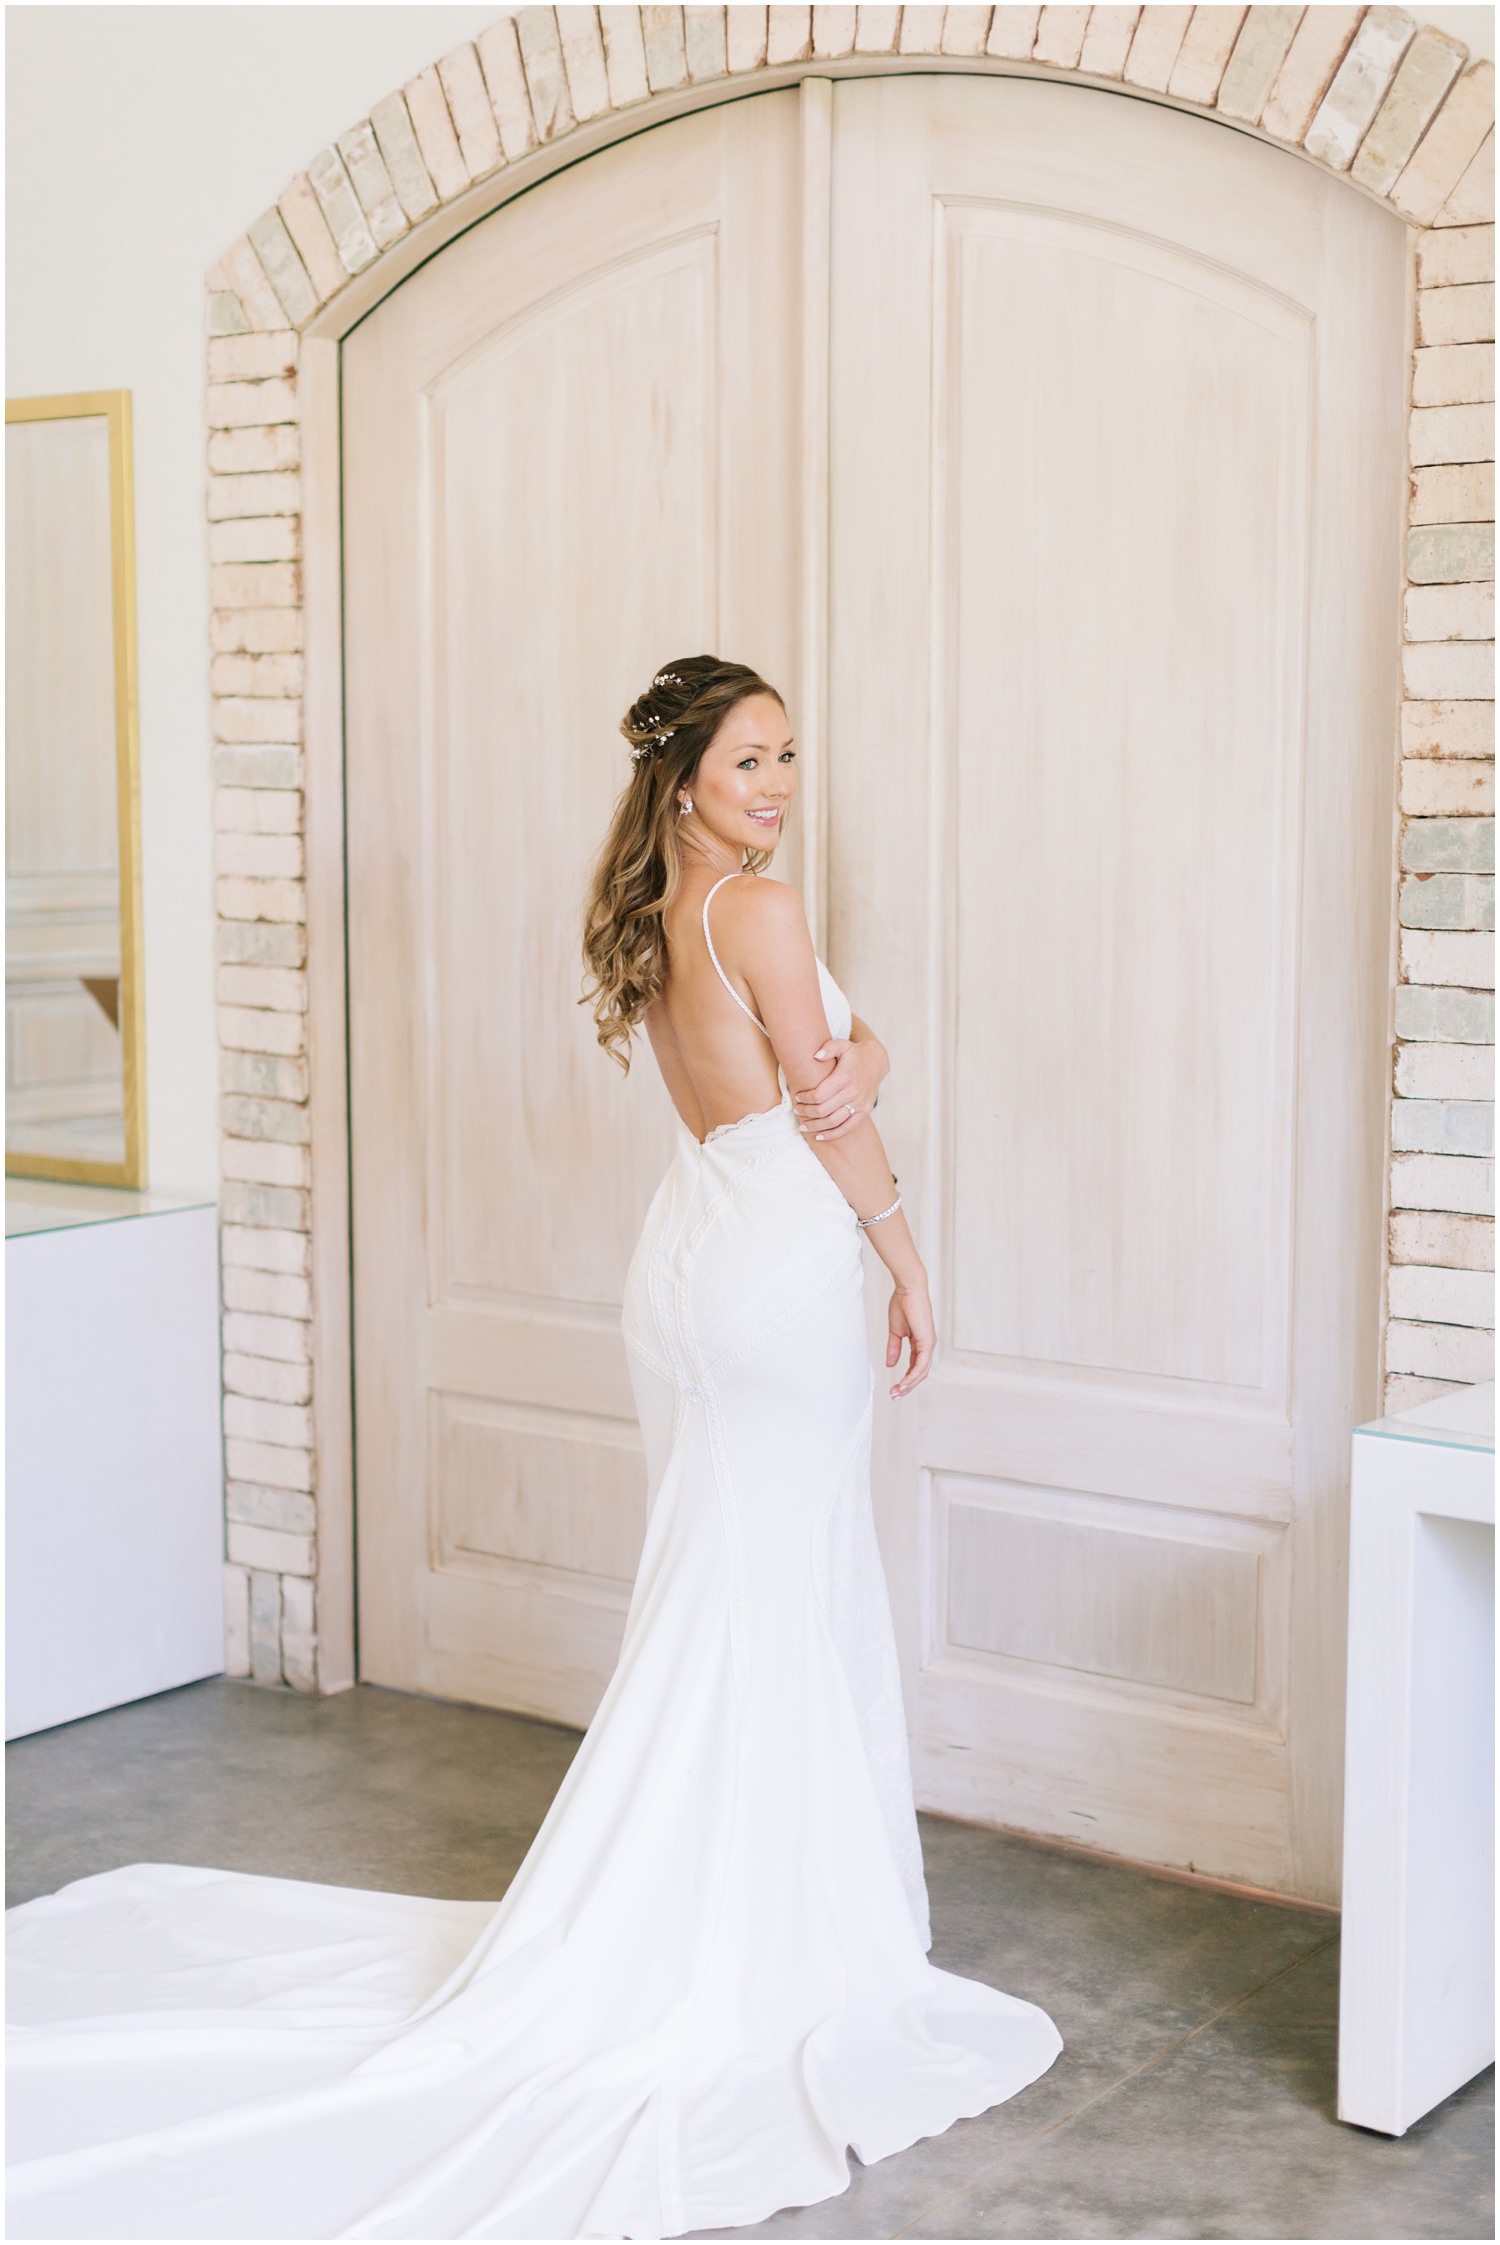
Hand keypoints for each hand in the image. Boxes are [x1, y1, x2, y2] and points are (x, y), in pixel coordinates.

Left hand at [794, 1036, 888, 1140]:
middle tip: (796, 1111)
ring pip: (833, 1121)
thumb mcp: (842, 1045)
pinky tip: (819, 1136)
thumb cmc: (854, 1053)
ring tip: (803, 1126)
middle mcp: (853, 1092)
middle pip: (824, 1110)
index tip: (797, 1097)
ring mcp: (860, 1104)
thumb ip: (828, 1048)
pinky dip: (832, 1134)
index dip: (805, 1098)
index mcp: (844, 1077)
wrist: (876, 1062)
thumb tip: (815, 1055)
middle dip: (806, 1112)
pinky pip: (847, 1128)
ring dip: (816, 1126)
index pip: (820, 1094)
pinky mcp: (864, 1111)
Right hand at [886, 1282, 934, 1397]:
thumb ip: (893, 1348)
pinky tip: (904, 1383)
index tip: (893, 1388)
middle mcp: (927, 1346)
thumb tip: (890, 1364)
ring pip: (921, 1372)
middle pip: (920, 1373)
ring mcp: (929, 1344)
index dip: (905, 1379)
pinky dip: (912, 1376)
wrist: (908, 1289)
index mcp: (920, 1343)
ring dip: (909, 1384)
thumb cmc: (902, 1304)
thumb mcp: (895, 1332)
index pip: (915, 1366)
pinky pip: (921, 1364)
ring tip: (896, 1393)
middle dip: (907, 1386)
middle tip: (894, 1396)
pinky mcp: (927, 1342)